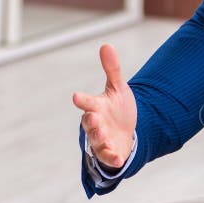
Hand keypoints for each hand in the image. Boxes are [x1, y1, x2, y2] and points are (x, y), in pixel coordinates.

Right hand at [72, 44, 136, 168]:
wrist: (127, 131)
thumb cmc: (117, 109)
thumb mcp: (118, 88)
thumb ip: (112, 70)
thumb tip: (106, 45)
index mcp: (95, 107)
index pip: (86, 102)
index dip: (82, 100)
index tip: (76, 96)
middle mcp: (95, 124)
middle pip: (89, 123)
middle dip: (91, 121)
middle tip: (94, 117)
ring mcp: (101, 139)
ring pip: (96, 140)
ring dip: (99, 138)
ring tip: (105, 135)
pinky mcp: (110, 153)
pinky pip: (109, 157)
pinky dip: (112, 157)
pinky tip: (118, 157)